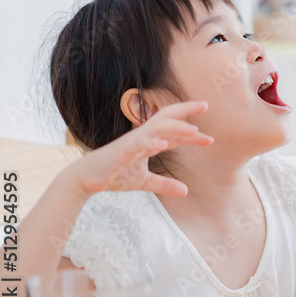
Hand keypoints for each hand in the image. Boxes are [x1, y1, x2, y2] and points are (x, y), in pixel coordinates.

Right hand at [64, 101, 213, 199]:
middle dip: (185, 110)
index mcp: (149, 142)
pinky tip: (164, 144)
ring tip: (194, 131)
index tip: (209, 138)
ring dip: (176, 127)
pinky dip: (152, 141)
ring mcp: (132, 142)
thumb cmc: (114, 175)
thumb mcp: (144, 182)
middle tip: (205, 105)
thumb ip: (164, 184)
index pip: (174, 133)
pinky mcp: (121, 150)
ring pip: (156, 127)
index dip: (191, 134)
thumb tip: (186, 191)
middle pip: (166, 118)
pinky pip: (138, 143)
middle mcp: (142, 137)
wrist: (86, 180)